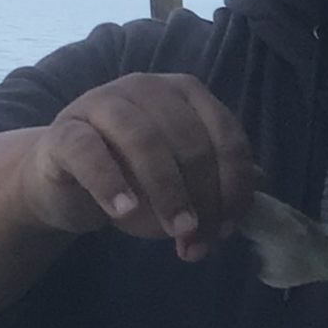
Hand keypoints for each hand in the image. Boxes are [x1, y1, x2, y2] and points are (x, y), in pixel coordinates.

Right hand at [21, 74, 256, 260]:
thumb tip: (264, 184)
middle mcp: (145, 88)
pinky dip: (110, 182)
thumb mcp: (183, 180)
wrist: (63, 184)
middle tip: (199, 239)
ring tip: (176, 231)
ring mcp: (101, 104)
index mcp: (183, 93)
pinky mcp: (64, 132)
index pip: (225, 134)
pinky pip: (88, 151)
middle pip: (189, 141)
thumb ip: (220, 179)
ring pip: (144, 140)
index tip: (230, 227)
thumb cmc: (131, 177)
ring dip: (167, 191)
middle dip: (202, 197)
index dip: (234, 184)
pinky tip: (125, 211)